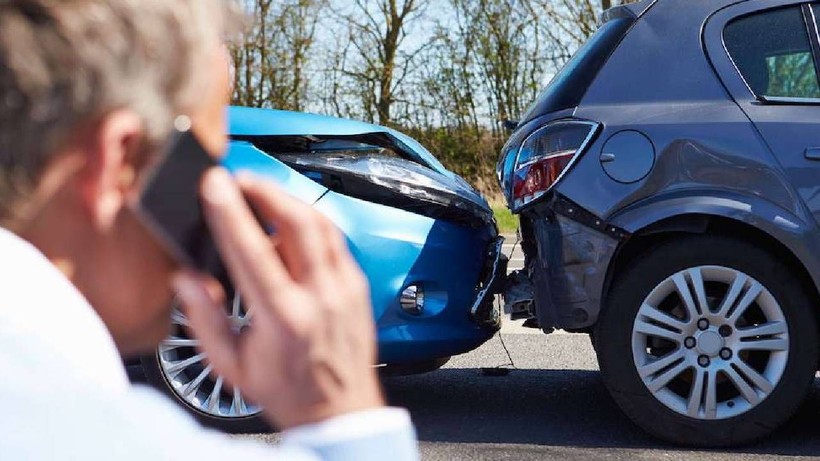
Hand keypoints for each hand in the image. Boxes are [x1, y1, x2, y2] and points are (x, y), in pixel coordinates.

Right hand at [173, 168, 383, 428]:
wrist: (340, 411)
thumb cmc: (286, 390)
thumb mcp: (232, 366)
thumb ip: (204, 319)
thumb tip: (185, 278)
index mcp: (284, 318)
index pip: (254, 251)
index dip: (231, 212)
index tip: (214, 184)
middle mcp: (321, 297)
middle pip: (297, 222)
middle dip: (265, 189)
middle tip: (238, 179)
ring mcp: (345, 288)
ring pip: (321, 224)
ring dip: (288, 199)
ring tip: (260, 192)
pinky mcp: (358, 284)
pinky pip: (335, 239)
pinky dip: (309, 221)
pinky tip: (289, 220)